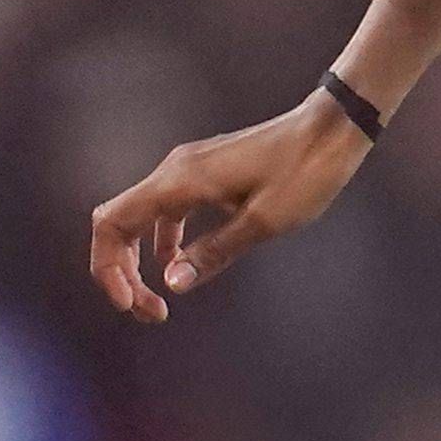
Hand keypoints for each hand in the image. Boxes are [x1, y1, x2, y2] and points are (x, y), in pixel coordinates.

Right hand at [87, 96, 372, 320]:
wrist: (332, 129)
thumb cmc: (306, 172)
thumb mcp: (264, 222)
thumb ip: (214, 252)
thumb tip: (172, 284)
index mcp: (180, 181)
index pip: (112, 223)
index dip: (108, 268)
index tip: (131, 304)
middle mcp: (174, 171)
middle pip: (119, 224)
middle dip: (122, 271)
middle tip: (150, 312)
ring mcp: (188, 169)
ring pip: (142, 218)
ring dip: (142, 260)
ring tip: (162, 299)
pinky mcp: (205, 172)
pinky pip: (168, 210)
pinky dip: (164, 241)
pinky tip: (181, 263)